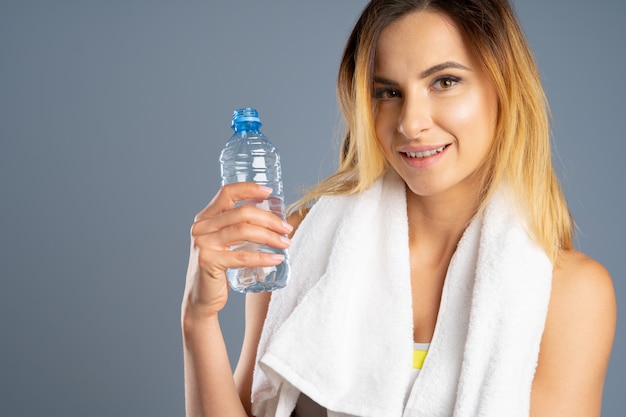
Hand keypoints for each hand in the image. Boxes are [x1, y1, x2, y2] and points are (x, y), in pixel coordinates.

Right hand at [182, 183, 292, 318]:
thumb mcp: (224, 243)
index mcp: (205, 217)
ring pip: (244, 231)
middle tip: (286, 228)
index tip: (269, 192)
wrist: (201, 298)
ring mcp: (203, 244)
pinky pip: (242, 256)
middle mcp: (201, 227)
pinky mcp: (208, 261)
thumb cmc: (219, 269)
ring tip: (285, 243)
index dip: (249, 188)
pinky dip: (263, 257)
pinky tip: (277, 259)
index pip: (227, 193)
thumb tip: (273, 218)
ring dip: (269, 236)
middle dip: (269, 219)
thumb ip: (237, 228)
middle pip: (242, 213)